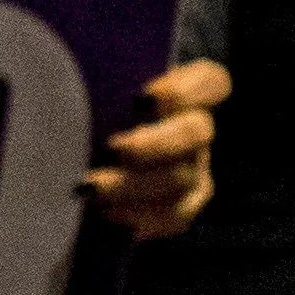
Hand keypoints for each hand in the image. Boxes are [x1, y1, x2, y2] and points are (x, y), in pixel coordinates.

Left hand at [87, 59, 225, 241]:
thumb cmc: (92, 109)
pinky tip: (108, 212)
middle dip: (154, 143)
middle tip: (113, 148)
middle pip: (196, 132)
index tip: (141, 98)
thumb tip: (81, 79)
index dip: (186, 89)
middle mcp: (196, 127)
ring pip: (183, 178)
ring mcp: (196, 167)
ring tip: (92, 189)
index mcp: (184, 89)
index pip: (212, 82)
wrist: (83, 159)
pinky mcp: (186, 202)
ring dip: (135, 186)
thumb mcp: (101, 89)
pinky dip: (141, 215)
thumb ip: (106, 82)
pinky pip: (175, 214)